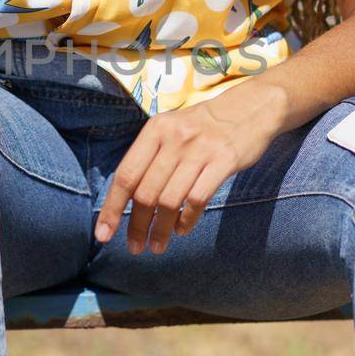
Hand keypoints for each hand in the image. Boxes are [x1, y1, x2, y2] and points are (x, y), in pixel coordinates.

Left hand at [93, 80, 285, 253]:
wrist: (251, 107)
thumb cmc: (204, 125)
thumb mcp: (171, 129)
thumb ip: (150, 157)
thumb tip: (125, 200)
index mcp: (155, 130)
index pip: (126, 175)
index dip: (111, 208)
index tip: (103, 234)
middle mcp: (174, 138)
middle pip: (146, 192)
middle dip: (137, 225)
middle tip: (134, 247)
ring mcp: (200, 150)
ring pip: (170, 200)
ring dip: (161, 229)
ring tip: (157, 246)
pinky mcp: (224, 161)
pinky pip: (198, 199)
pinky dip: (187, 220)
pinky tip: (182, 230)